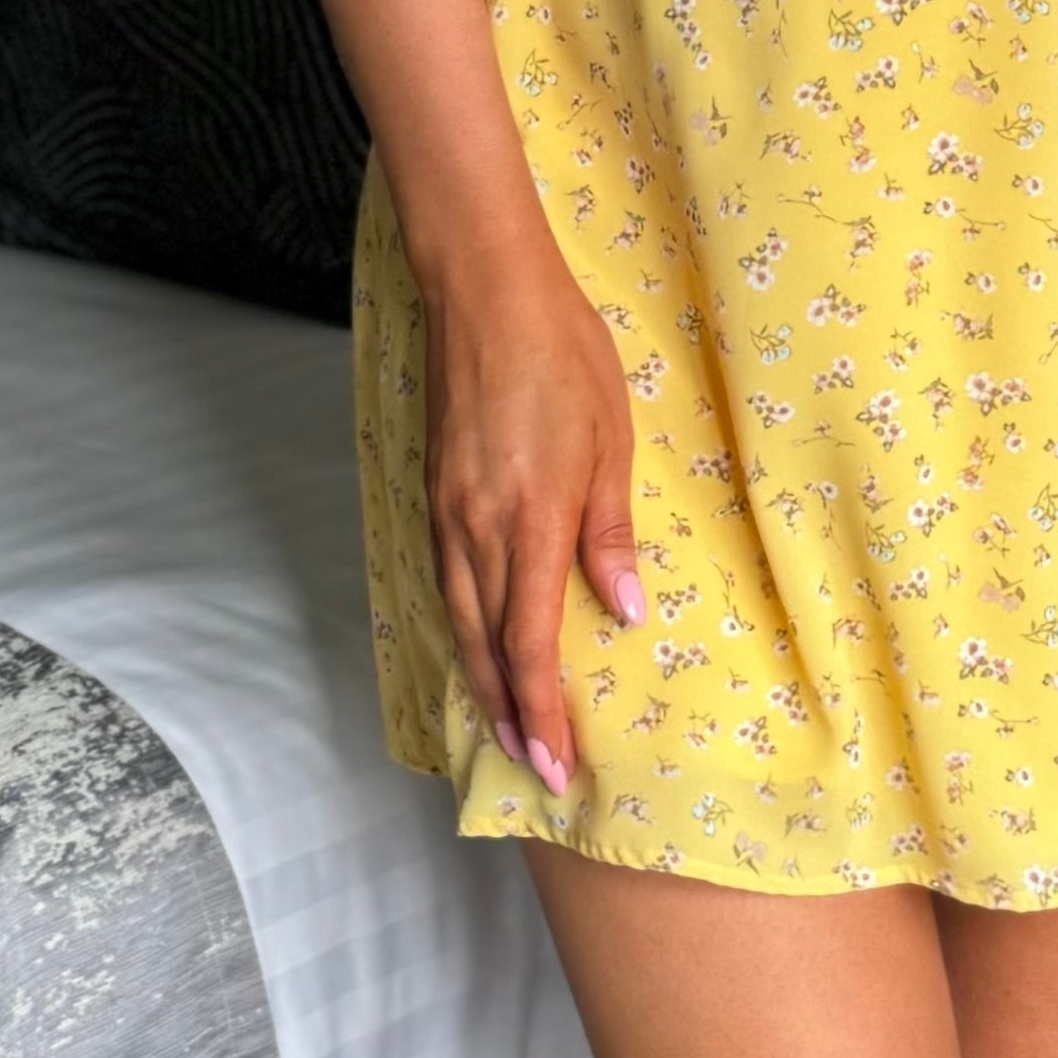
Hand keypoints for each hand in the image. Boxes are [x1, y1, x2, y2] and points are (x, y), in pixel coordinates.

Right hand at [422, 230, 642, 801]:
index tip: (557, 764)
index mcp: (529, 520)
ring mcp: (446, 511)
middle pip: (485, 647)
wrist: (484, 288)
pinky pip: (443, 581)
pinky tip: (476, 644)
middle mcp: (475, 528)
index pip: (529, 644)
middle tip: (531, 769)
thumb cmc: (561, 353)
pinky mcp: (434, 491)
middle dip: (509, 715)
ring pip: (458, 620)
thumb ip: (609, 533)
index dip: (541, 711)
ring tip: (504, 726)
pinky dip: (461, 629)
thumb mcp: (611, 440)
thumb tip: (623, 610)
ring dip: (480, 681)